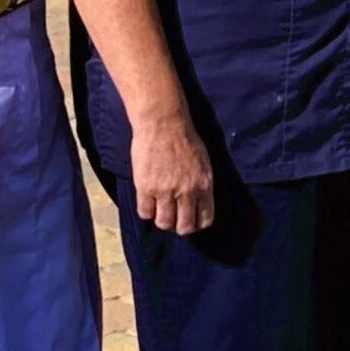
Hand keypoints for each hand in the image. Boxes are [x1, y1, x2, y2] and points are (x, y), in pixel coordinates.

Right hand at [130, 109, 214, 235]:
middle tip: (174, 220)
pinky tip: (148, 202)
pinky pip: (145, 213)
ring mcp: (165, 191)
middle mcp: (187, 191)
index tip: (191, 221)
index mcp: (204, 185)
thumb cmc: (185, 139)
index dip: (197, 224)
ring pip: (164, 223)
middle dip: (179, 227)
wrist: (163, 123)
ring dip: (162, 220)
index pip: (205, 219)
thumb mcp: (203, 162)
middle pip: (184, 227)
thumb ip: (201, 184)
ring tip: (160, 211)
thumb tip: (198, 202)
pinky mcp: (145, 187)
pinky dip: (146, 212)